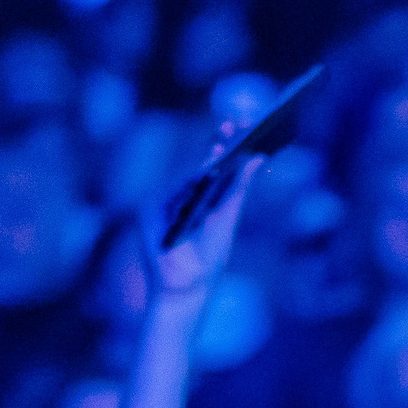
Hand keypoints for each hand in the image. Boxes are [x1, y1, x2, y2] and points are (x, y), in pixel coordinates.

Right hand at [141, 132, 262, 308]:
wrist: (186, 285)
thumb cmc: (209, 256)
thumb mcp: (227, 218)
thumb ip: (239, 188)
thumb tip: (257, 156)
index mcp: (206, 194)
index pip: (217, 161)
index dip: (228, 142)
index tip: (244, 123)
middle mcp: (185, 193)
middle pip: (201, 162)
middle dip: (217, 143)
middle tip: (232, 125)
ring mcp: (166, 200)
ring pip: (185, 176)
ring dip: (202, 164)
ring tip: (221, 148)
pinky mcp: (150, 211)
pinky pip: (168, 194)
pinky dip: (183, 187)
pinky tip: (199, 178)